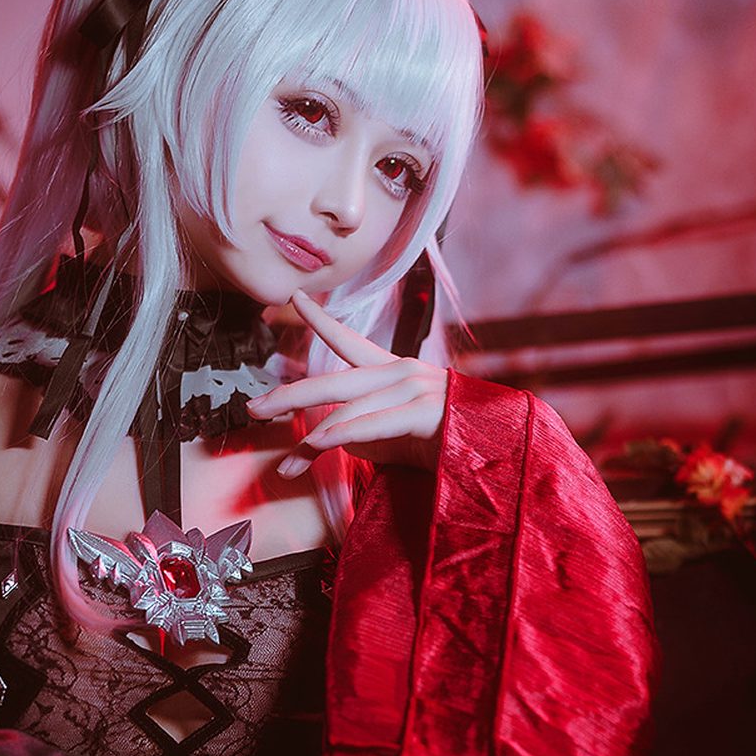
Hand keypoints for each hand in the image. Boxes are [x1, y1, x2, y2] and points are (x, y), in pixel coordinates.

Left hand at [246, 289, 446, 477]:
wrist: (499, 454)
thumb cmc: (441, 445)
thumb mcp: (390, 438)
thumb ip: (357, 430)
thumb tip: (317, 437)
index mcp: (393, 372)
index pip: (351, 341)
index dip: (321, 320)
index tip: (295, 296)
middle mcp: (402, 373)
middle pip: (334, 381)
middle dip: (289, 395)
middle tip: (255, 409)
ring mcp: (415, 389)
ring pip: (348, 408)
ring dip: (312, 438)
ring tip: (287, 459)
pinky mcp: (425, 412)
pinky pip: (373, 423)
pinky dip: (342, 435)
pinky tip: (318, 444)